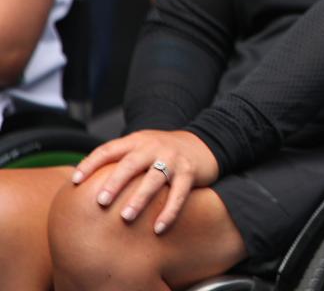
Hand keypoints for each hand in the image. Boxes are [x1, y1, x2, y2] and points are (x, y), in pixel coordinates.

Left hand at [71, 129, 219, 234]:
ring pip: (155, 178)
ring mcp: (173, 159)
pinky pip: (178, 194)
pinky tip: (158, 227)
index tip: (75, 180)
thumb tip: (81, 185)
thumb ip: (119, 160)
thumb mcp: (141, 147)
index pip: (109, 149)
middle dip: (116, 182)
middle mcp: (154, 147)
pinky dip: (169, 211)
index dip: (91, 163)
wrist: (203, 143)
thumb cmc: (163, 152)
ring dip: (140, 198)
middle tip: (101, 201)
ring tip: (126, 217)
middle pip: (132, 164)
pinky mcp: (190, 173)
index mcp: (137, 141)